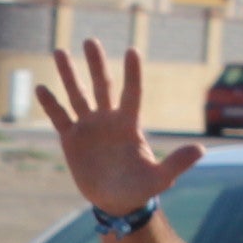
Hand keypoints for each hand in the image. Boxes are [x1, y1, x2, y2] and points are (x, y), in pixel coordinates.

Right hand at [35, 44, 203, 218]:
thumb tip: (201, 150)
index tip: (132, 51)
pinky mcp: (72, 139)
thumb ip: (177, 163)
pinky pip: (60, 117)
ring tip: (59, 51)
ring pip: (78, 95)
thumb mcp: (160, 178)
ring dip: (69, 75)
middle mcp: (108, 120)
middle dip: (96, 63)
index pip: (132, 93)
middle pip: (103, 86)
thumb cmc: (140, 189)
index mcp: (129, 124)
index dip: (133, 74)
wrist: (117, 202)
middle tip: (90, 40)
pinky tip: (41, 87)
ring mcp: (89, 127)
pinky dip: (50, 104)